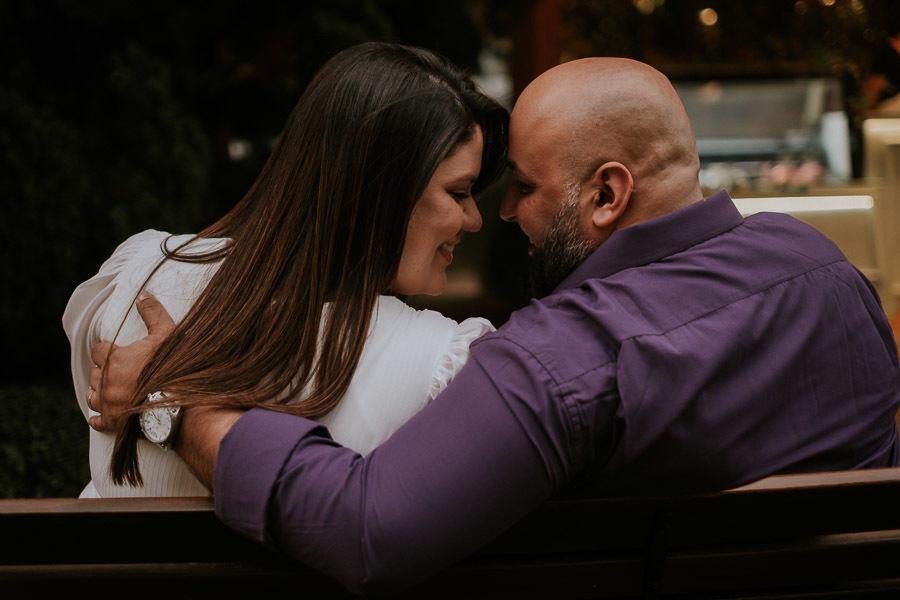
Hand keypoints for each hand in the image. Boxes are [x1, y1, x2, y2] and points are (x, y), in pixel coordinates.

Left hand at [88, 292, 174, 431]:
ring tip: (109, 390)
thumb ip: (153, 314)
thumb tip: (142, 295)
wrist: (176, 404)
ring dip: (98, 391)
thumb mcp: (166, 335)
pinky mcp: (112, 422)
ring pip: (92, 395)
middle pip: (94, 373)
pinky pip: (97, 420)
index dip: (105, 350)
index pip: (98, 350)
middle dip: (103, 371)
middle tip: (117, 371)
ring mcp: (107, 402)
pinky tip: (103, 416)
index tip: (114, 351)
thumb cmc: (171, 368)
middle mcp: (105, 380)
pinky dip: (99, 418)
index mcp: (114, 358)